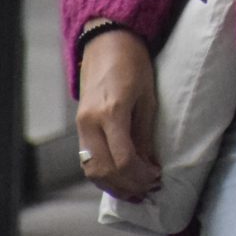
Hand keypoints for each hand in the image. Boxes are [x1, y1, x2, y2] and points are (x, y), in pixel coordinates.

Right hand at [76, 25, 162, 202]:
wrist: (107, 43)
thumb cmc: (134, 65)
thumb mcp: (148, 98)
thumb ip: (144, 134)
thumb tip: (149, 166)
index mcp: (112, 112)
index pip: (123, 158)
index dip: (141, 175)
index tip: (157, 177)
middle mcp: (90, 122)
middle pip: (104, 169)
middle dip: (127, 186)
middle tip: (148, 190)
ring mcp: (81, 125)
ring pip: (91, 170)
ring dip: (113, 185)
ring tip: (135, 192)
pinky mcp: (79, 126)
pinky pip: (87, 160)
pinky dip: (102, 174)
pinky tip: (119, 180)